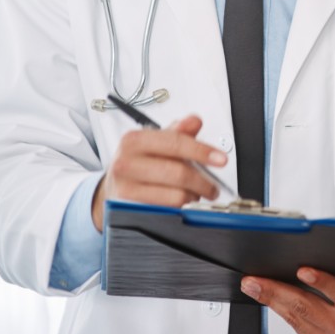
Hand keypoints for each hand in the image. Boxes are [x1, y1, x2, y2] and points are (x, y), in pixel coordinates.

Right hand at [91, 115, 226, 231]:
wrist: (113, 187)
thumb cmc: (138, 163)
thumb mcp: (156, 142)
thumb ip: (178, 132)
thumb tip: (194, 121)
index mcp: (134, 140)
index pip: (175, 142)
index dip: (202, 151)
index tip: (221, 160)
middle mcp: (126, 163)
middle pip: (178, 172)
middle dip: (203, 182)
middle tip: (213, 187)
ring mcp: (125, 188)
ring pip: (175, 196)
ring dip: (192, 197)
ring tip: (194, 194)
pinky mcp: (128, 210)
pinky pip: (166, 212)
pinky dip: (180, 209)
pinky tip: (181, 202)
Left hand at [240, 264, 334, 333]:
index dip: (321, 282)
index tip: (303, 270)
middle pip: (307, 310)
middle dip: (277, 292)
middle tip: (254, 280)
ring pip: (298, 321)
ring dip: (274, 302)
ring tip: (255, 287)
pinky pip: (301, 330)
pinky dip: (285, 314)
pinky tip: (272, 300)